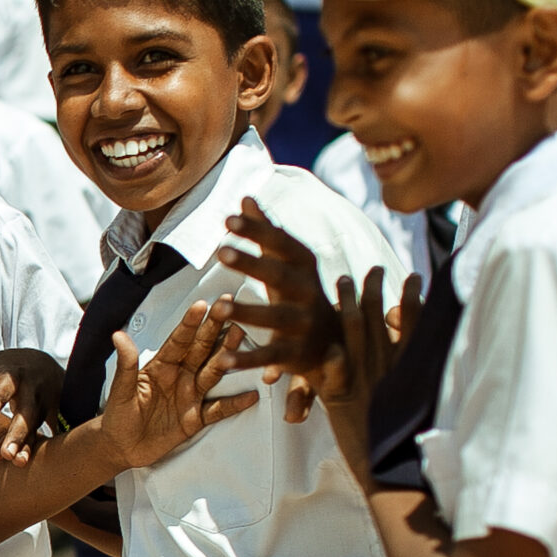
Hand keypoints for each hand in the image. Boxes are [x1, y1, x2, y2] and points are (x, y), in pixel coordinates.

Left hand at [0, 347, 65, 462]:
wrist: (43, 364)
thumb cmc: (8, 366)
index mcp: (14, 374)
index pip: (8, 384)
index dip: (0, 395)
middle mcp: (32, 389)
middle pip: (27, 412)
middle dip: (17, 432)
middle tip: (6, 453)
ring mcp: (44, 404)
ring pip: (36, 426)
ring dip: (27, 444)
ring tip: (17, 462)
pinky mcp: (51, 416)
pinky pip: (45, 433)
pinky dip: (37, 447)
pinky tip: (25, 462)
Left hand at [92, 297, 258, 469]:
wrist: (121, 447)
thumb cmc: (118, 416)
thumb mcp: (121, 391)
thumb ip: (126, 364)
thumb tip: (118, 335)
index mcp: (161, 366)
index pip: (178, 341)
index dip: (190, 324)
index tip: (203, 304)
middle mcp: (180, 376)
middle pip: (202, 350)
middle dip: (216, 329)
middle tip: (232, 307)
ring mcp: (190, 396)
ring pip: (214, 373)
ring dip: (229, 358)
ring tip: (245, 340)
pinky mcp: (196, 418)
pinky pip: (218, 410)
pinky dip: (235, 403)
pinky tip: (252, 394)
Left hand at [214, 199, 412, 435]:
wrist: (338, 343)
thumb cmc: (302, 294)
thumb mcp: (288, 263)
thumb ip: (266, 232)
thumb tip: (245, 196)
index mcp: (305, 268)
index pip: (282, 244)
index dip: (258, 231)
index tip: (228, 218)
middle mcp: (309, 293)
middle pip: (280, 276)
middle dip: (253, 264)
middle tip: (222, 250)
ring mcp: (304, 324)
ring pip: (276, 317)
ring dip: (248, 312)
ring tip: (218, 307)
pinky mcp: (296, 354)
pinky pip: (269, 356)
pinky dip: (246, 359)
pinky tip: (222, 360)